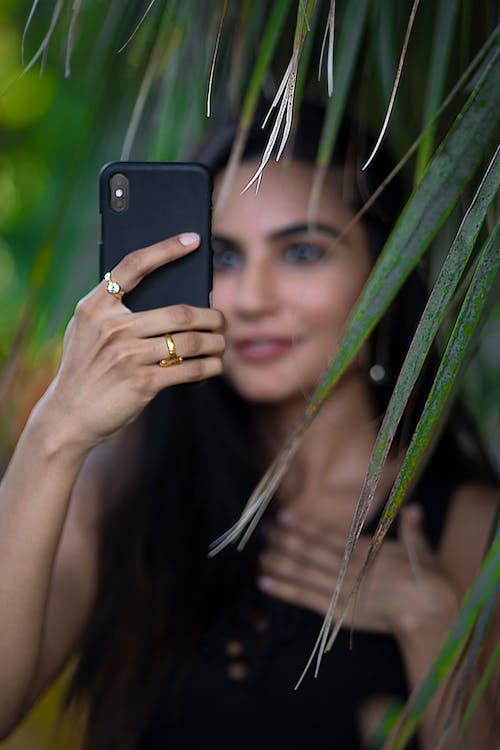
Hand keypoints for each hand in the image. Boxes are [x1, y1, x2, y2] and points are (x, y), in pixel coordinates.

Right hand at [37, 233, 224, 449]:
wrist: (67, 415)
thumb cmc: (84, 369)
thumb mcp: (85, 331)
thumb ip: (111, 310)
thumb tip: (161, 295)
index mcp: (95, 307)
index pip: (134, 265)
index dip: (166, 249)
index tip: (194, 239)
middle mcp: (111, 327)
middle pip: (180, 312)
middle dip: (211, 317)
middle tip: (222, 321)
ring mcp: (127, 355)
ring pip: (190, 342)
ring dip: (215, 343)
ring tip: (222, 344)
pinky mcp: (142, 383)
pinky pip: (189, 369)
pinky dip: (209, 367)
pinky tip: (215, 365)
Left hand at [258, 505, 457, 634]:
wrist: (428, 612)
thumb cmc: (427, 580)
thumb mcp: (421, 549)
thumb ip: (412, 529)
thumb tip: (413, 508)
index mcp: (365, 548)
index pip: (327, 534)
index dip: (303, 525)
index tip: (284, 515)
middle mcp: (348, 565)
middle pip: (310, 550)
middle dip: (285, 539)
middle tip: (265, 531)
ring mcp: (341, 588)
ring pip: (303, 571)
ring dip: (279, 562)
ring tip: (260, 554)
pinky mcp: (337, 611)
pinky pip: (304, 597)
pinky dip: (283, 588)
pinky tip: (264, 581)